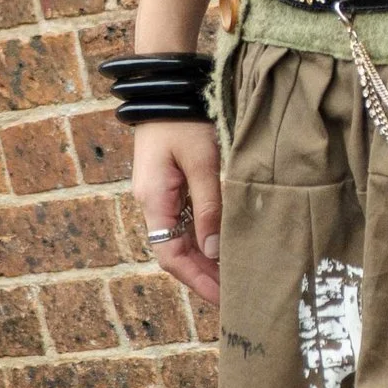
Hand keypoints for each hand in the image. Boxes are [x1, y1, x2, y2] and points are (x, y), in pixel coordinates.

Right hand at [135, 120, 220, 306]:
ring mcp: (159, 195)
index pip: (171, 257)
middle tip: (236, 296)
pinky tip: (224, 246)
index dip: (197, 280)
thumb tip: (214, 252)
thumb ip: (209, 207)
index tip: (223, 299)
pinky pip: (185, 221)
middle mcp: (152, 203)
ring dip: (205, 260)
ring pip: (180, 239)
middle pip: (176, 253)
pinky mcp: (169, 186)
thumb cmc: (184, 121)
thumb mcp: (202, 162)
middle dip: (204, 276)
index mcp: (154, 201)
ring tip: (234, 277)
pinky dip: (203, 238)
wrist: (165, 87)